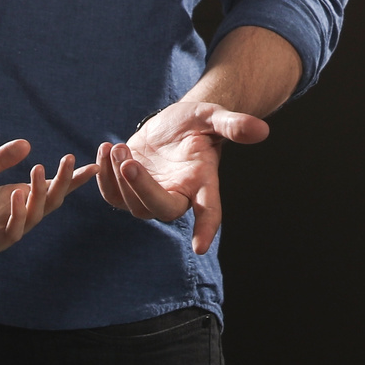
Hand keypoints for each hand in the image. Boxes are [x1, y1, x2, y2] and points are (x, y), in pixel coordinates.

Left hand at [0, 140, 97, 262]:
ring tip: (38, 171)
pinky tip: (17, 195)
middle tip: (67, 161)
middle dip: (63, 183)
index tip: (92, 164)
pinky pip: (11, 233)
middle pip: (49, 202)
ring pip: (34, 217)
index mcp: (11, 199)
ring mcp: (2, 232)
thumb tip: (27, 144)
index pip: (48, 189)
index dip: (70, 179)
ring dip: (39, 194)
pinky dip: (18, 215)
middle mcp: (12, 216)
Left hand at [96, 100, 272, 254]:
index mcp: (203, 184)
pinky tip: (106, 149)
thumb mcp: (214, 117)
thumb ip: (233, 125)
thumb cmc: (198, 123)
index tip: (200, 246)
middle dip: (142, 189)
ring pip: (132, 204)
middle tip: (129, 163)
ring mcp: (151, 196)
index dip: (206, 229)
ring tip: (118, 148)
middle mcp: (178, 196)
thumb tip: (261, 130)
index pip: (209, 212)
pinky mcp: (128, 189)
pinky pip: (112, 195)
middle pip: (161, 208)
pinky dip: (104, 176)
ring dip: (119, 178)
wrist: (175, 124)